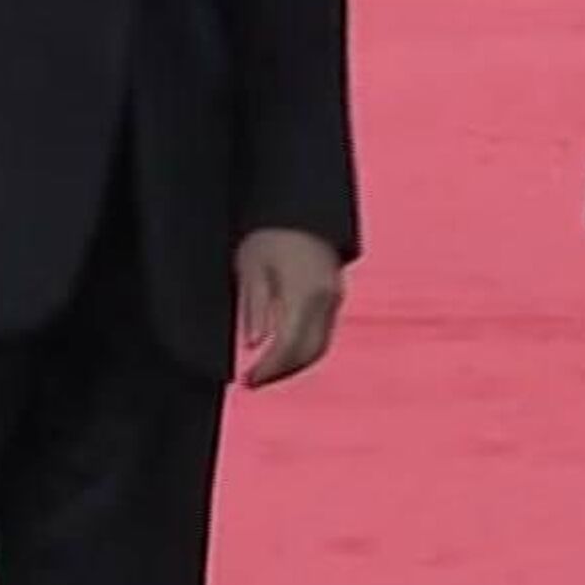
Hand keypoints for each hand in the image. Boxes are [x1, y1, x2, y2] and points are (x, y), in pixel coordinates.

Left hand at [235, 228, 343, 388]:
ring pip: (320, 344)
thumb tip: (253, 343)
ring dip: (295, 363)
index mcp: (305, 294)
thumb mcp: (252, 266)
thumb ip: (255, 306)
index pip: (288, 347)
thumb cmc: (271, 231)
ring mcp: (335, 295)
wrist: (301, 203)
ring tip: (268, 369)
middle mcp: (326, 298)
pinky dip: (306, 346)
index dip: (268, 369)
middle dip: (282, 372)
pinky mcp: (336, 290)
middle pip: (309, 352)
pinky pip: (325, 329)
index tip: (247, 381)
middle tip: (255, 381)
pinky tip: (285, 347)